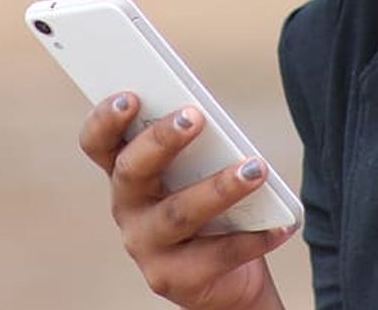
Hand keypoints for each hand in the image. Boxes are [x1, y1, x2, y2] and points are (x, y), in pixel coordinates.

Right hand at [79, 92, 294, 309]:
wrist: (227, 278)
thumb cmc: (211, 208)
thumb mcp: (196, 172)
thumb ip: (194, 146)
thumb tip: (210, 117)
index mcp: (125, 172)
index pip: (97, 143)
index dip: (105, 120)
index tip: (131, 97)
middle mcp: (126, 208)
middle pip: (132, 171)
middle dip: (162, 141)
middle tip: (196, 117)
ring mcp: (145, 247)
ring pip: (178, 213)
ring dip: (219, 188)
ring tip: (255, 170)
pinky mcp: (172, 280)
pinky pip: (216, 255)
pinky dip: (253, 237)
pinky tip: (280, 224)